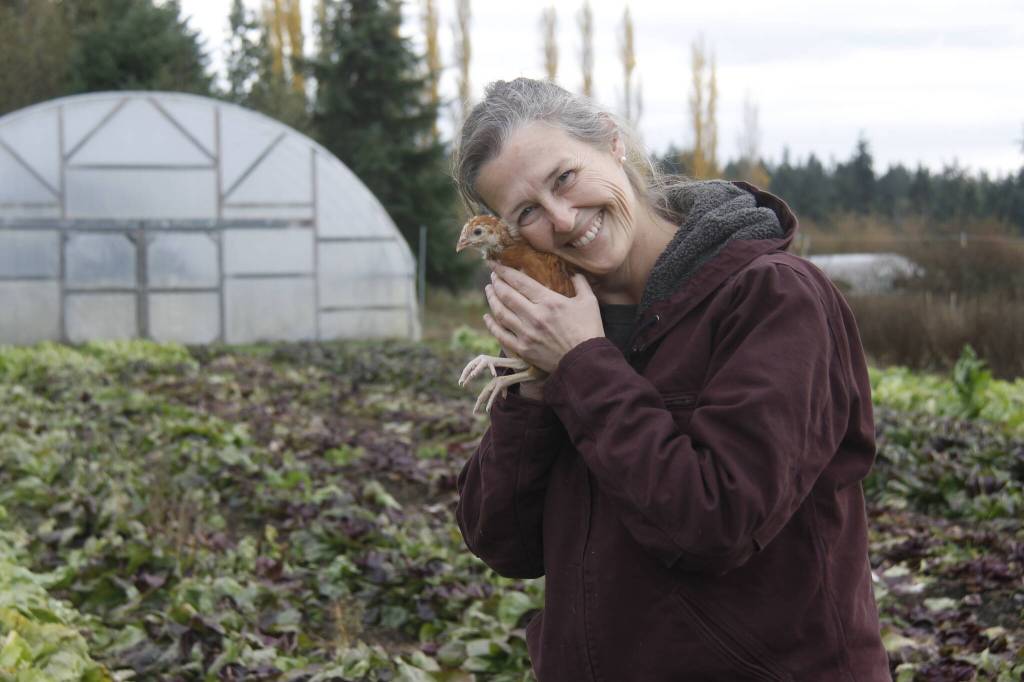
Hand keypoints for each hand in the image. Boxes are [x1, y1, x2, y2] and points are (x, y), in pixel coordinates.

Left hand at [483, 262, 603, 373]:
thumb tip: (572, 271)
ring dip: (492, 300)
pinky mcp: (523, 349)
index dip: (505, 270)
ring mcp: (526, 333)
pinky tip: (487, 317)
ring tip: (489, 290)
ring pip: (501, 313)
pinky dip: (492, 325)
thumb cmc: (589, 330)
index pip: (520, 281)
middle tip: (492, 275)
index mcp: (549, 301)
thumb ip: (580, 283)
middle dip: (497, 282)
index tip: (495, 263)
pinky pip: (501, 335)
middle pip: (507, 295)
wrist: (586, 361)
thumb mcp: (589, 302)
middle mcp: (534, 316)